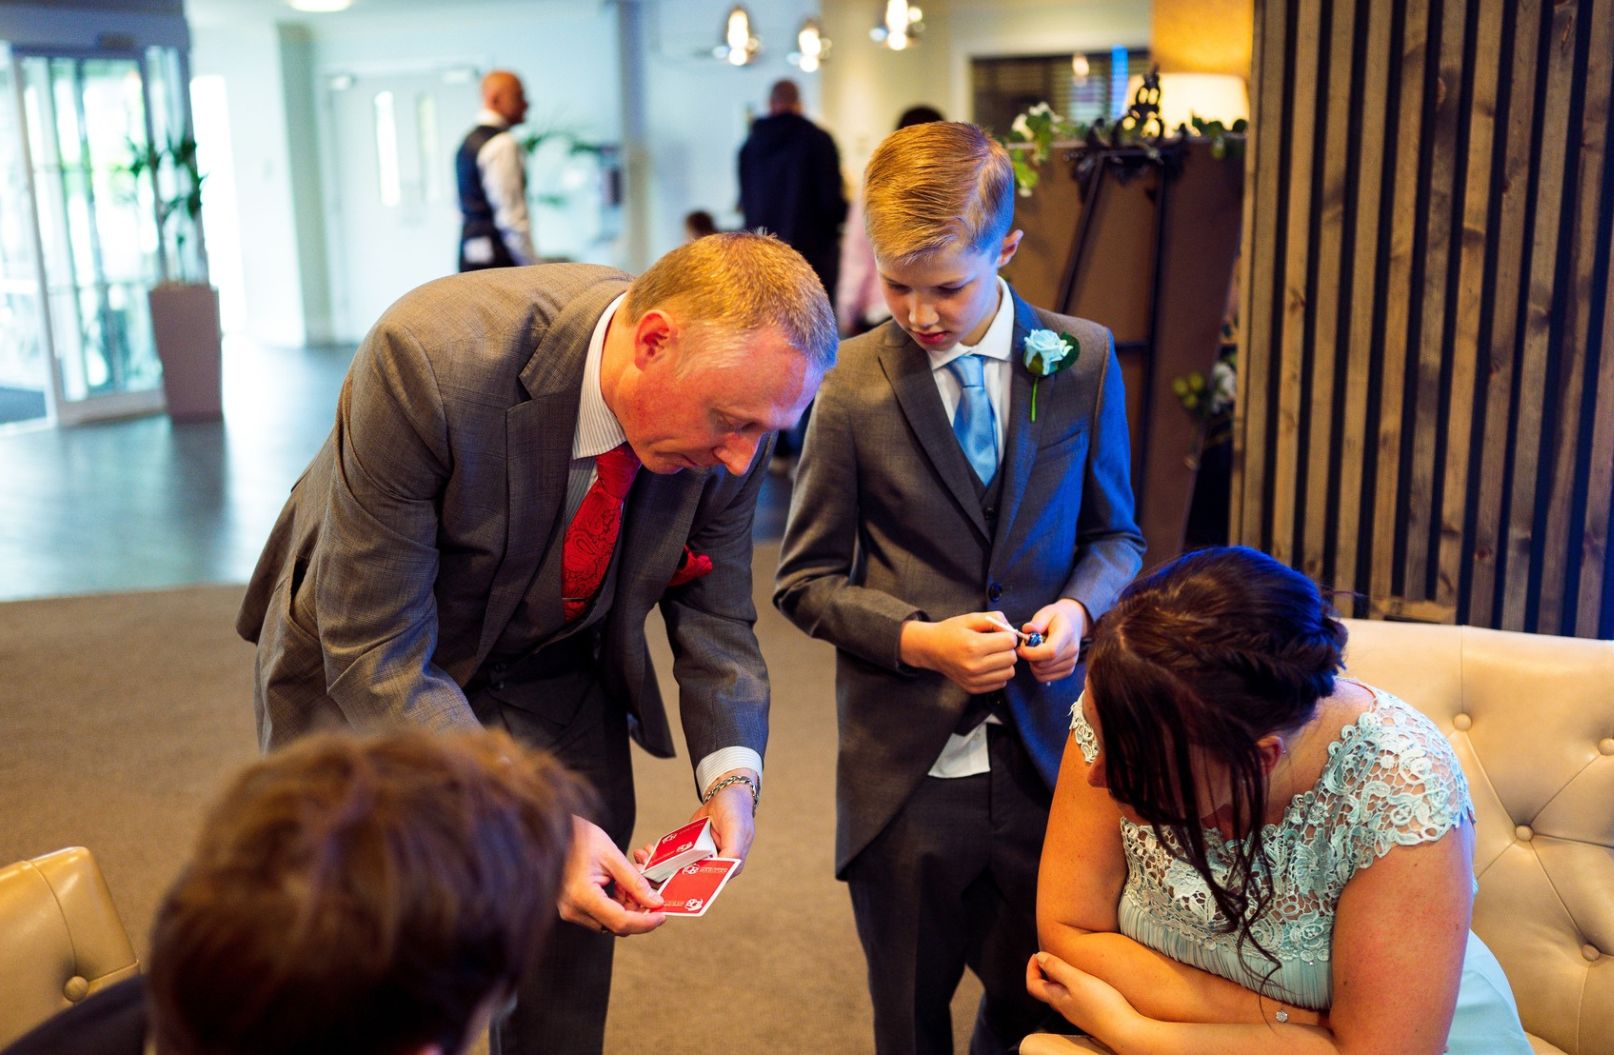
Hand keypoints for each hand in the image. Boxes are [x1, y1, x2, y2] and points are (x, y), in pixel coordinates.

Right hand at [559, 815, 664, 935]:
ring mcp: (570, 910)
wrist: (554, 831)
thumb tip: (654, 901)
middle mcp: (574, 909)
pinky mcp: (571, 907)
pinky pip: (599, 914)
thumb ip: (635, 882)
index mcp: (582, 895)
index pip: (621, 922)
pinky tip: (618, 885)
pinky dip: (614, 903)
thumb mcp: (612, 856)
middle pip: (616, 925)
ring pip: (609, 921)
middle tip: (650, 892)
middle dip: (637, 910)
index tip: (661, 916)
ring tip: (629, 882)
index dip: (645, 922)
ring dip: (626, 905)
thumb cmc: (578, 837)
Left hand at [631, 768, 758, 876]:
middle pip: (688, 878)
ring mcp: (700, 856)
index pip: (707, 884)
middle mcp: (713, 866)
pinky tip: (648, 850)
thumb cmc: (737, 812)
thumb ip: (734, 851)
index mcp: (729, 869)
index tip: (665, 888)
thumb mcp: (738, 831)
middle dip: (665, 877)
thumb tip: (727, 871)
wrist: (726, 793)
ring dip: (659, 865)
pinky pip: (674, 853)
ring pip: (677, 866)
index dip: (685, 888)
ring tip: (642, 857)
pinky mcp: (690, 847)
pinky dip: (661, 853)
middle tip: (645, 873)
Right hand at [900, 612, 1018, 693]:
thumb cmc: (951, 632)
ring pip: (1009, 672)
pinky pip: (1001, 683)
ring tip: (993, 655)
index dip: (1008, 635)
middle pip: (1011, 658)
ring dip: (1005, 662)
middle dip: (1008, 649)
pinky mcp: (973, 688)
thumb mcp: (970, 618)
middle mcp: (974, 666)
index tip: (1000, 634)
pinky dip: (998, 673)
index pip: (1009, 642)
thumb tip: (1011, 630)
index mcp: (974, 645)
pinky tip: (988, 665)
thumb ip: (994, 619)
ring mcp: (974, 679)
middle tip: (997, 644)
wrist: (930, 649)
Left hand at [1019, 599, 1087, 682]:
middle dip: (1029, 658)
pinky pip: (1045, 678)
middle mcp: (1072, 651)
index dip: (1032, 653)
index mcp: (1067, 634)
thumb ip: (1036, 622)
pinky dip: (1038, 671)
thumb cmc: (1056, 618)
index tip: (1020, 648)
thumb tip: (1027, 630)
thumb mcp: (1045, 614)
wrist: (1073, 623)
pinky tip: (1039, 659)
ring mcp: (1071, 663)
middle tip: (1026, 647)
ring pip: (1042, 674)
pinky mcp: (1068, 671)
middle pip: (1044, 664)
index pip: (1050, 651)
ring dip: (1032, 664)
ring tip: (1034, 651)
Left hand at [1027, 951, 1143, 1043]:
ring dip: (1060, 978)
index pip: (1033, 985)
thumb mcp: (1077, 980)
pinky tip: (1087, 981)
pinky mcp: (1091, 1016)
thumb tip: (1038, 957)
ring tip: (1070, 965)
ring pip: (1061, 995)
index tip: (1038, 954)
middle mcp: (1064, 1008)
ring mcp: (1078, 1013)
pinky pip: (1075, 999)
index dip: (1031, 969)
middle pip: (1045, 990)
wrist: (1126, 1031)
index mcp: (1057, 999)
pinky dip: (1074, 986)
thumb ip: (1057, 968)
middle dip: (1044, 972)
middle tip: (1052, 956)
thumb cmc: (1102, 1005)